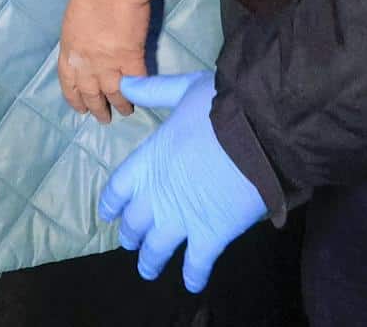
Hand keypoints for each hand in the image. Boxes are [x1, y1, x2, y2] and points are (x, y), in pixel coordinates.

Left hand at [57, 0, 156, 122]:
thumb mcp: (73, 19)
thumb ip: (79, 39)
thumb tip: (88, 47)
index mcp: (69, 50)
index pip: (68, 82)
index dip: (75, 98)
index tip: (80, 108)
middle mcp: (86, 63)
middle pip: (90, 93)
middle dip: (97, 108)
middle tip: (103, 118)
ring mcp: (109, 64)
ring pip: (114, 93)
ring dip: (121, 105)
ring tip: (125, 111)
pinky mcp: (131, 59)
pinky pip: (137, 82)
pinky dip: (140, 91)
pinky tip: (142, 96)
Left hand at [98, 71, 266, 292]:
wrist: (258, 132)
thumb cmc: (220, 107)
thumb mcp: (182, 89)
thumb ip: (152, 91)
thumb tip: (124, 83)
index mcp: (148, 160)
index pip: (117, 188)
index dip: (111, 203)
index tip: (108, 214)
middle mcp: (158, 194)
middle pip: (135, 222)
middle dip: (131, 234)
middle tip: (131, 242)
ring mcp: (182, 218)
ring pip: (158, 248)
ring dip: (151, 261)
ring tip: (148, 270)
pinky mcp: (211, 235)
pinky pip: (197, 263)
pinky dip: (193, 275)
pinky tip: (192, 283)